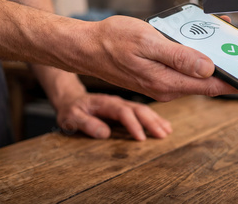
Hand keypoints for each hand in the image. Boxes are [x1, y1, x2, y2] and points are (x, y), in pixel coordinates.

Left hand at [55, 92, 171, 140]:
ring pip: (143, 109)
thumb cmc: (70, 110)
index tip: (141, 139)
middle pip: (138, 109)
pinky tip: (164, 125)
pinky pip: (142, 112)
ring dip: (156, 119)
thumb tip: (104, 133)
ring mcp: (122, 104)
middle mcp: (117, 101)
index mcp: (105, 103)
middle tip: (162, 135)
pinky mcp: (125, 108)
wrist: (71, 99)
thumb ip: (85, 124)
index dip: (133, 124)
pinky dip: (154, 118)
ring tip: (167, 130)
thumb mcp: (70, 118)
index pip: (123, 112)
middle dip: (151, 122)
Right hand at [77, 16, 237, 101]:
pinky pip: (183, 69)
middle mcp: (166, 87)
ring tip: (224, 37)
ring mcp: (161, 83)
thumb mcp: (147, 42)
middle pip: (206, 80)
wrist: (86, 47)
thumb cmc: (112, 41)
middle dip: (226, 64)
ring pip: (195, 74)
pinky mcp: (157, 76)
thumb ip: (179, 57)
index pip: (210, 86)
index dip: (233, 79)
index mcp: (166, 82)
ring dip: (211, 59)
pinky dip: (195, 57)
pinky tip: (198, 43)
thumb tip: (207, 67)